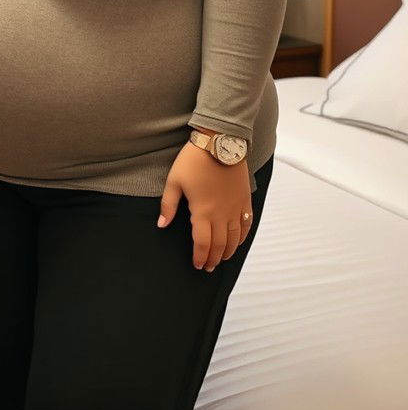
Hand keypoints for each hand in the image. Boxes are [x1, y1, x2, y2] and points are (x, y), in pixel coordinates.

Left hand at [158, 141, 252, 272]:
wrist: (219, 143)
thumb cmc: (194, 160)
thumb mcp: (174, 181)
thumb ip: (168, 205)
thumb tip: (162, 224)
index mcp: (202, 212)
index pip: (202, 243)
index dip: (199, 257)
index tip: (197, 265)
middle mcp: (221, 214)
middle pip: (219, 245)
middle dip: (213, 258)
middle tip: (208, 267)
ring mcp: (236, 208)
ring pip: (234, 238)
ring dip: (228, 252)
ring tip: (221, 259)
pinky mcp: (245, 200)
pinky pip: (247, 224)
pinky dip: (243, 237)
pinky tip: (238, 242)